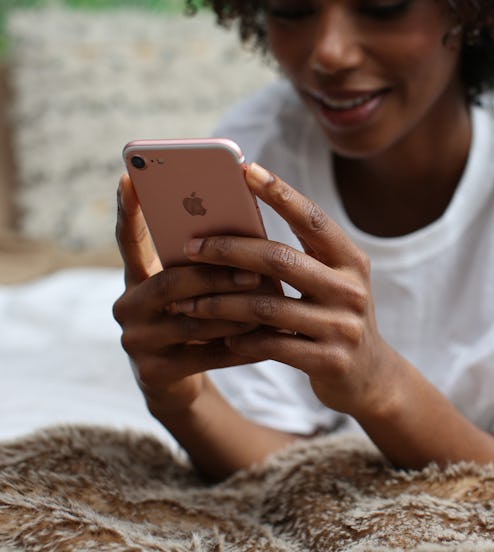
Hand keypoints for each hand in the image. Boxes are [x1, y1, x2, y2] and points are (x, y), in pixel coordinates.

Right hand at [112, 174, 264, 414]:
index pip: (128, 238)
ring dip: (237, 312)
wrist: (179, 382)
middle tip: (255, 273)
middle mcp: (127, 305)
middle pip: (170, 282)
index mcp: (135, 276)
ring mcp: (137, 340)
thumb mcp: (194, 288)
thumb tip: (250, 234)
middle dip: (216, 276)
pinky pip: (207, 355)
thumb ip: (205, 263)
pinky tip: (270, 340)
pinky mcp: (154, 373)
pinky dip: (241, 346)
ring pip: (192, 321)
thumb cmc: (197, 317)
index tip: (129, 176)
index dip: (127, 209)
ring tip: (272, 304)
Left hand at [172, 164, 403, 417]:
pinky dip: (238, 339)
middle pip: (280, 260)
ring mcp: (342, 327)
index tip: (245, 170)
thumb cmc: (335, 317)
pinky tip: (217, 335)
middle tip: (190, 246)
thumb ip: (300, 256)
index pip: (313, 219)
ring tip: (186, 300)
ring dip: (219, 302)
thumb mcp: (331, 282)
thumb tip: (237, 222)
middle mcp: (351, 290)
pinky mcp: (328, 361)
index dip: (280, 194)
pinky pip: (270, 346)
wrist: (370, 376)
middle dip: (229, 250)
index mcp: (352, 261)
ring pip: (266, 307)